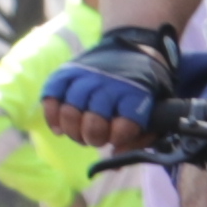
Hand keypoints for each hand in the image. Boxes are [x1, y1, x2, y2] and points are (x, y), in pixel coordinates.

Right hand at [43, 25, 184, 145]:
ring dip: (72, 130)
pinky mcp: (67, 71)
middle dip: (93, 137)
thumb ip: (140, 138)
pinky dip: (51, 115)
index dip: (117, 137)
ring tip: (79, 133)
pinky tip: (59, 128)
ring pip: (69, 111)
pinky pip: (51, 95)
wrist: (134, 48)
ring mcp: (85, 76)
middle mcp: (108, 83)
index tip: (116, 137)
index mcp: (136, 94)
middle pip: (93, 122)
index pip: (123, 125)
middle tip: (95, 138)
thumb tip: (115, 157)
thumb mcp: (155, 111)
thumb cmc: (145, 89)